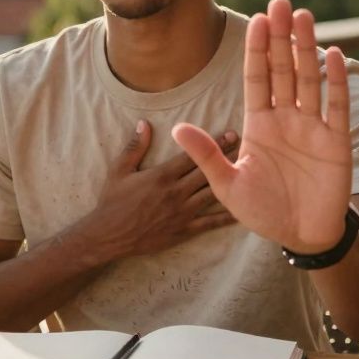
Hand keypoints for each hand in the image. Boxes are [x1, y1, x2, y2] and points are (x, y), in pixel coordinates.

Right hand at [70, 121, 238, 264]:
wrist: (108, 236)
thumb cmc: (112, 202)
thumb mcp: (119, 170)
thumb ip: (135, 147)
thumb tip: (144, 123)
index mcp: (162, 175)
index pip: (193, 155)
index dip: (214, 143)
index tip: (231, 133)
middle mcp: (176, 193)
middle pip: (208, 171)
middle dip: (228, 157)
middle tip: (248, 146)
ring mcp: (182, 213)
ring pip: (212, 194)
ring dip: (231, 182)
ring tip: (249, 172)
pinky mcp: (183, 231)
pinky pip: (209, 223)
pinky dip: (226, 218)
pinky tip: (241, 211)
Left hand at [172, 0, 352, 253]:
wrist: (300, 235)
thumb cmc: (263, 210)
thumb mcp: (227, 184)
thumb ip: (206, 154)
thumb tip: (177, 127)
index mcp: (258, 123)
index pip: (257, 77)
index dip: (257, 49)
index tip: (256, 20)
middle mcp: (286, 118)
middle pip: (283, 69)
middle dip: (281, 37)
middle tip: (281, 2)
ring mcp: (312, 127)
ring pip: (308, 79)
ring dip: (307, 48)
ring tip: (304, 16)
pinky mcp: (336, 141)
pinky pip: (335, 105)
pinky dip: (335, 81)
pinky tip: (332, 55)